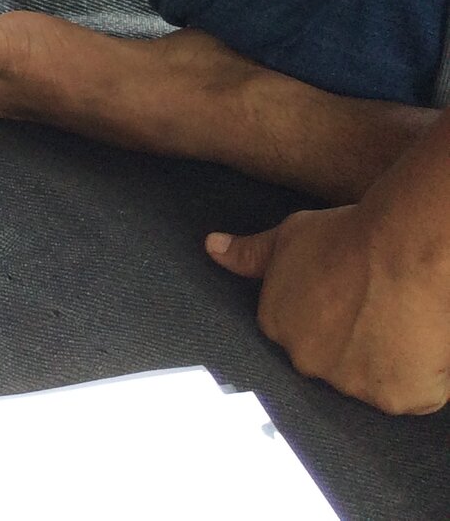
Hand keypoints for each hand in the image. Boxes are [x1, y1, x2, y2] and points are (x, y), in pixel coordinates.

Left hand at [209, 202, 449, 414]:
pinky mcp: (395, 399)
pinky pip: (413, 397)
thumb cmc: (348, 237)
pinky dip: (422, 377)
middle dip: (353, 344)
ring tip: (401, 323)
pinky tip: (422, 344)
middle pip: (333, 362)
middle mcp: (305, 361)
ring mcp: (350, 384)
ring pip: (372, 382)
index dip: (331, 318)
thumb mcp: (288, 238)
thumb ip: (250, 253)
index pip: (300, 335)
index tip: (350, 300)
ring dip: (386, 362)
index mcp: (275, 326)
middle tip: (378, 312)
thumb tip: (213, 247)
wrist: (401, 248)